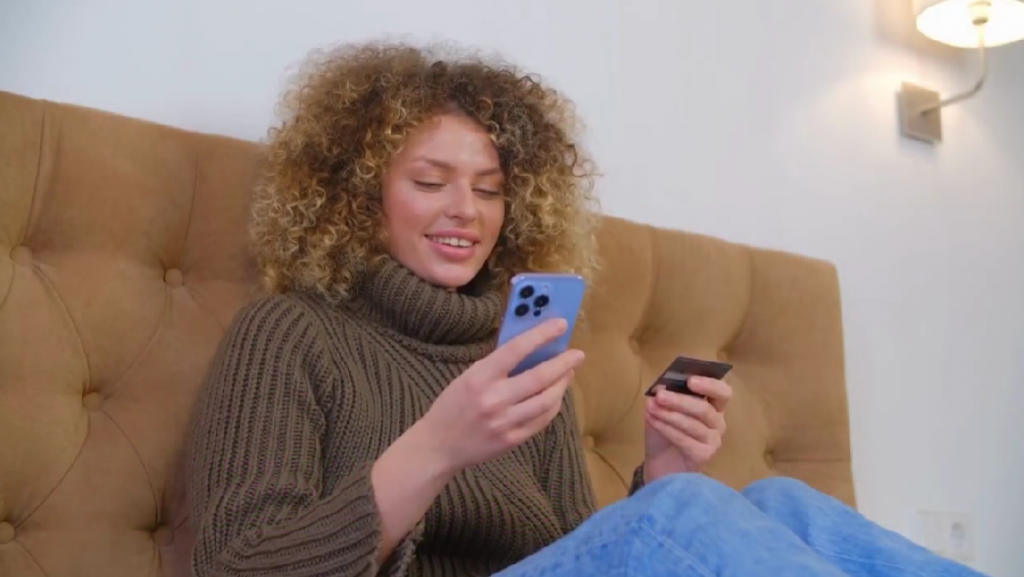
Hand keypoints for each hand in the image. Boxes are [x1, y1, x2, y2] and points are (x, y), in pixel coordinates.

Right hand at [418, 318, 585, 472]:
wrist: (438, 445)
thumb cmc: (452, 405)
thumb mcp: (468, 377)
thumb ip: (496, 365)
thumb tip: (531, 348)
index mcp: (480, 377)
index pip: (516, 350)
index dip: (541, 335)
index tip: (560, 325)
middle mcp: (494, 399)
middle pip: (539, 377)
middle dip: (563, 363)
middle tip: (577, 354)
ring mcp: (505, 422)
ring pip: (546, 400)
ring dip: (562, 384)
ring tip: (568, 373)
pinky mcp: (512, 440)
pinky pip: (541, 420)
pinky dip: (553, 405)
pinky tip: (556, 395)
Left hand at [643, 376, 731, 481]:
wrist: (660, 464)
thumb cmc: (665, 431)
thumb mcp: (663, 409)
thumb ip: (666, 395)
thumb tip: (661, 385)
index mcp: (713, 406)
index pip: (723, 393)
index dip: (710, 385)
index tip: (690, 380)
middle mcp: (717, 423)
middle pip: (705, 409)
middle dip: (680, 401)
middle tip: (660, 396)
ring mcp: (713, 441)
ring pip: (693, 425)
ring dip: (669, 415)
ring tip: (650, 408)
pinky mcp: (703, 455)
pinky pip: (685, 440)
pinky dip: (666, 429)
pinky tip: (652, 421)